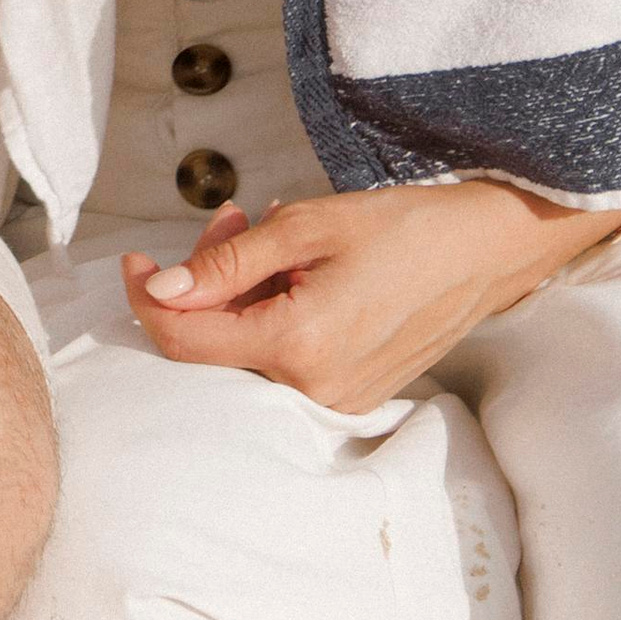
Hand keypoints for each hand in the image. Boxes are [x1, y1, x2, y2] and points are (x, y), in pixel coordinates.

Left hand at [123, 175, 620, 413]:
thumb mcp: (305, 225)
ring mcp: (336, 400)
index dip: (146, 297)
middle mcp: (314, 389)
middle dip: (204, 279)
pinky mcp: (352, 396)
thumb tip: (161, 289)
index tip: (134, 259)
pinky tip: (294, 271)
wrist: (486, 251)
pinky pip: (283, 359)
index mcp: (298, 346)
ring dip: (239, 293)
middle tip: (231, 219)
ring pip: (247, 350)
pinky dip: (272, 314)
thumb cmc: (402, 227)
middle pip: (215, 343)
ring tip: (266, 233)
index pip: (185, 339)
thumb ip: (226, 262)